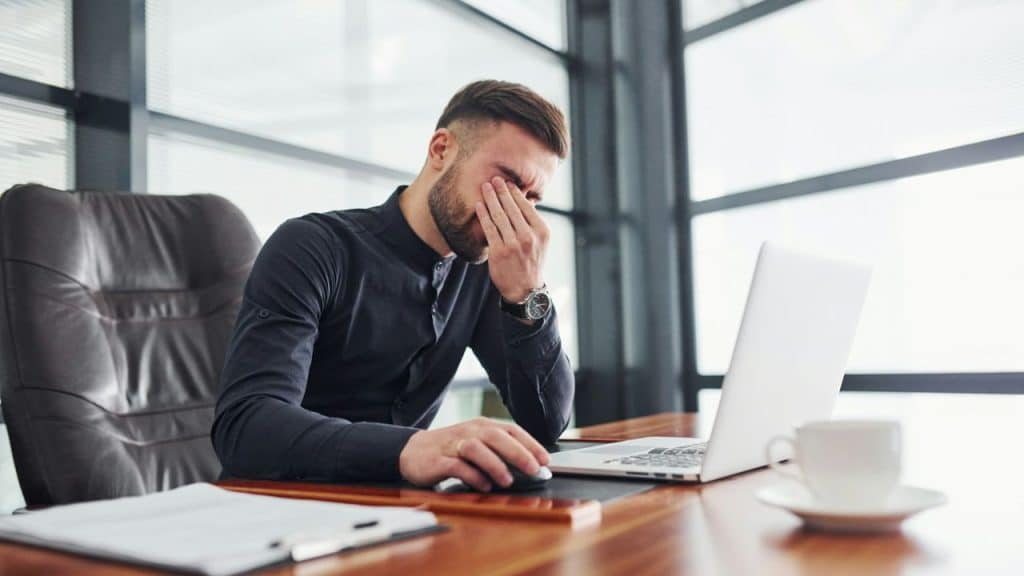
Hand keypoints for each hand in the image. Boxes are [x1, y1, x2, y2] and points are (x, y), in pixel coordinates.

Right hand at [398, 417, 549, 491]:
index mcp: (482, 426)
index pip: (511, 430)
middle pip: (496, 436)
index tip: (545, 460)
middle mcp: (469, 431)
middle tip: (534, 469)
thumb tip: (530, 467)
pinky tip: (484, 486)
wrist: (413, 451)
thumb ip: (501, 452)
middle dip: (518, 452)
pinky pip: (456, 466)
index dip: (530, 444)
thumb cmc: (452, 449)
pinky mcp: (437, 460)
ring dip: (494, 464)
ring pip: (476, 448)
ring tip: (507, 480)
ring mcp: (452, 445)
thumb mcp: (478, 444)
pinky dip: (472, 476)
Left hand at [475, 177, 549, 302]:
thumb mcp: (540, 242)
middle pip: (512, 208)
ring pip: (500, 216)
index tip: (507, 183)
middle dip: (501, 191)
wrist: (525, 289)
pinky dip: (483, 215)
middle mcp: (529, 236)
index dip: (515, 193)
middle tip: (494, 179)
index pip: (526, 207)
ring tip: (485, 187)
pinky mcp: (499, 252)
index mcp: (542, 231)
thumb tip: (525, 201)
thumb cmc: (531, 262)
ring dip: (491, 199)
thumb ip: (533, 223)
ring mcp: (513, 244)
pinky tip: (479, 205)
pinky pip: (489, 228)